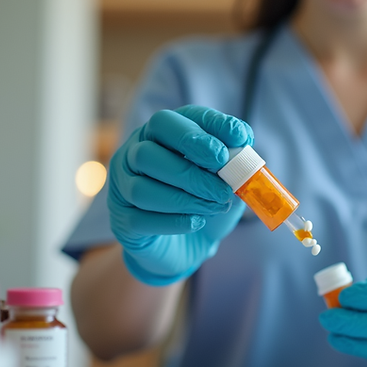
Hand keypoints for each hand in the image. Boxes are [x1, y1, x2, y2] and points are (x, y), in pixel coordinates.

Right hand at [108, 105, 251, 285]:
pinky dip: (173, 221)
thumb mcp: (227, 179)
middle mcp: (134, 153)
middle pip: (150, 148)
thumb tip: (244, 146)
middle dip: (193, 163)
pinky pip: (140, 219)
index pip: (174, 119)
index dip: (207, 126)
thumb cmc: (206, 202)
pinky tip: (196, 222)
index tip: (240, 138)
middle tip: (225, 182)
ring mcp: (122, 187)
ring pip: (142, 188)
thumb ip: (234, 163)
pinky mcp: (122, 220)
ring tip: (216, 206)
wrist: (187, 247)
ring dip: (186, 198)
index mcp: (160, 135)